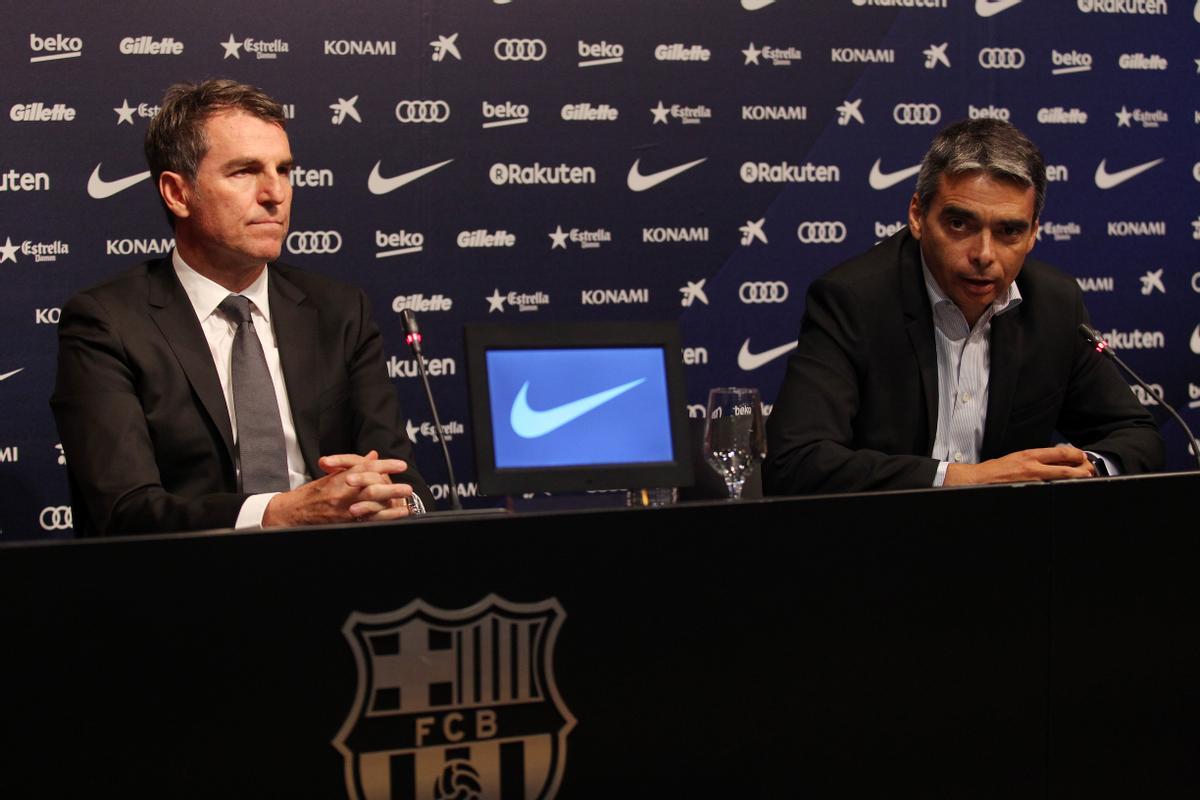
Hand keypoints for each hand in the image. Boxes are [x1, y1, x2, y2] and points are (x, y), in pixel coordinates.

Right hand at [262, 450, 413, 525]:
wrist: (292, 512)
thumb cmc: (312, 493)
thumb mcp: (332, 475)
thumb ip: (355, 466)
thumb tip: (374, 456)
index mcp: (340, 477)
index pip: (366, 468)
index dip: (385, 465)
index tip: (401, 465)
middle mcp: (342, 492)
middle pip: (371, 487)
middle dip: (392, 487)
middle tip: (408, 487)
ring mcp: (343, 508)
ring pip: (371, 505)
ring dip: (391, 505)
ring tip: (408, 504)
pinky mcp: (344, 522)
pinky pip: (367, 519)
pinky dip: (384, 518)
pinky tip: (397, 516)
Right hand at [944, 445, 1096, 486]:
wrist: (977, 480)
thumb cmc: (994, 471)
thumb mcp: (1015, 458)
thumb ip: (1033, 460)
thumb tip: (1051, 461)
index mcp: (1029, 455)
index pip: (1059, 452)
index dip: (1075, 455)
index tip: (1082, 456)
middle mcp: (1033, 466)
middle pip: (1066, 467)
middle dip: (1082, 469)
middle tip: (1090, 470)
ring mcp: (1032, 481)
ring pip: (1062, 479)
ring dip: (1076, 479)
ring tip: (1086, 479)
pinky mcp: (1029, 490)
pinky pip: (1050, 490)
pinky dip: (1060, 489)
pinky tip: (1067, 490)